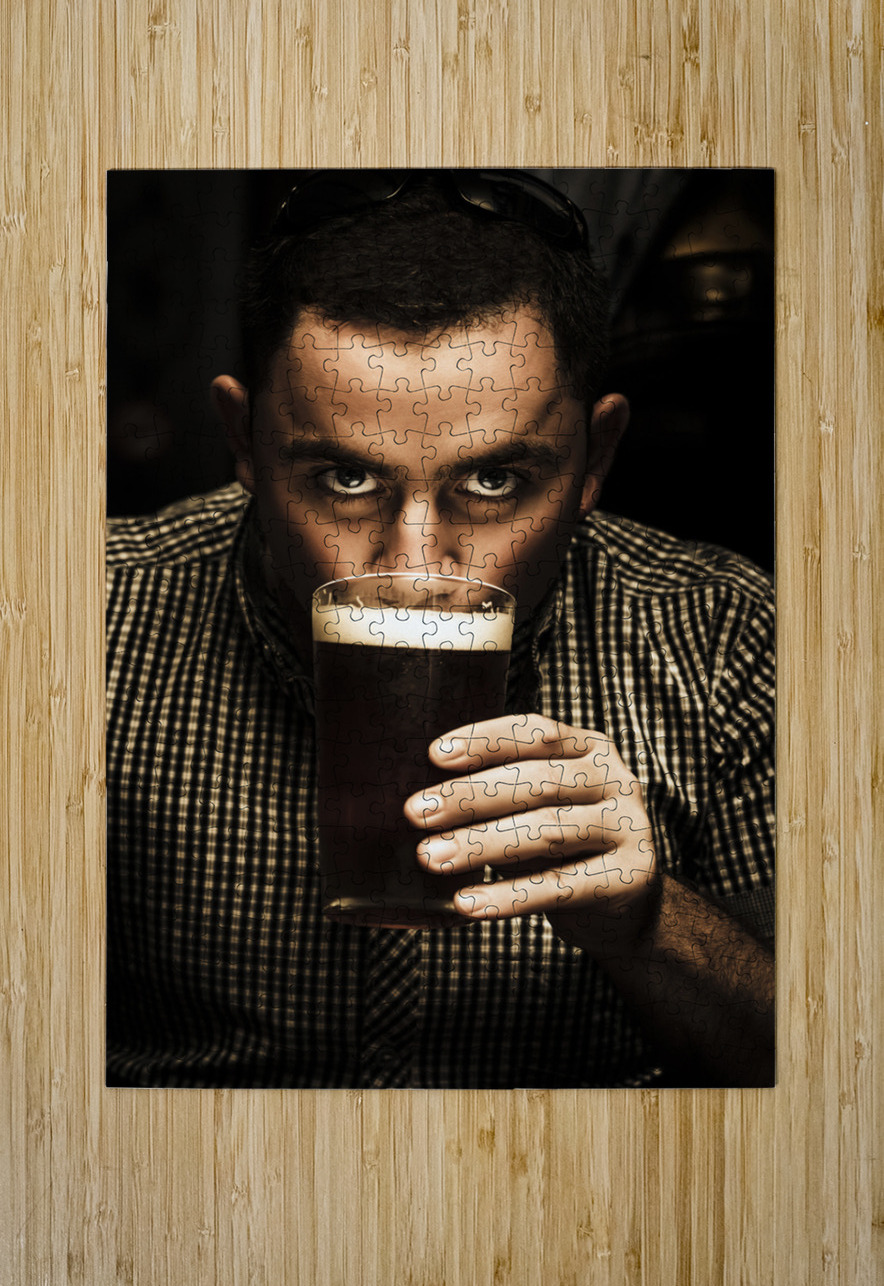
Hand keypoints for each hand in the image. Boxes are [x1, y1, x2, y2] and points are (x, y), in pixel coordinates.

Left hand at [403, 714, 659, 954]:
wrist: (628, 908)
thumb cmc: (566, 847)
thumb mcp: (541, 807)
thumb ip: (502, 794)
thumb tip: (423, 799)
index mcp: (591, 748)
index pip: (536, 732)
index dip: (485, 740)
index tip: (435, 755)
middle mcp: (616, 779)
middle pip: (538, 781)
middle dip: (471, 797)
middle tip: (417, 813)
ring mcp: (630, 826)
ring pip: (548, 831)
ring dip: (481, 844)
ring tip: (431, 857)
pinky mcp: (632, 876)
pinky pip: (560, 887)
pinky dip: (509, 897)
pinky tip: (467, 903)